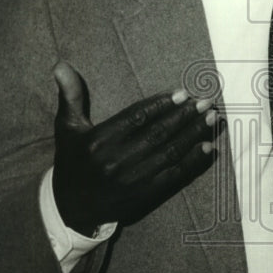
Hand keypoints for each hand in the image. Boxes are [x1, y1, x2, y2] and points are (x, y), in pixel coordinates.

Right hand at [52, 61, 223, 234]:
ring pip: (168, 153)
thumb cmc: (72, 160)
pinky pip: (172, 175)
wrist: (71, 207)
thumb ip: (70, 96)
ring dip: (193, 135)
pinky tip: (206, 147)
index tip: (182, 93)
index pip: (136, 118)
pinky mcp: (143, 195)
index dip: (161, 105)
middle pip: (157, 134)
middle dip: (185, 117)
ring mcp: (131, 180)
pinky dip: (192, 162)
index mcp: (98, 141)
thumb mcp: (66, 128)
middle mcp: (115, 161)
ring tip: (211, 119)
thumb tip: (61, 65)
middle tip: (206, 101)